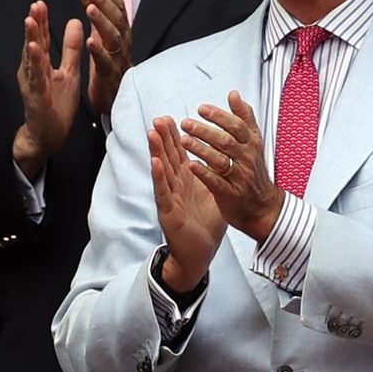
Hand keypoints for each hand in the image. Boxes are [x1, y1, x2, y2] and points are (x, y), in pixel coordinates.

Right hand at [12, 1, 83, 179]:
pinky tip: (34, 48)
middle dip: (35, 24)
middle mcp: (33, 70)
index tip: (41, 4)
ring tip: (31, 20)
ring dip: (31, 38)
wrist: (48, 134)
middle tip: (36, 4)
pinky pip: (36, 76)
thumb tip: (75, 23)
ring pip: (32, 57)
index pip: (43, 39)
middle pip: (34, 43)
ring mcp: (33, 82)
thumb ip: (71, 49)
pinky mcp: (36, 95)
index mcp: (42, 64)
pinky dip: (35, 61)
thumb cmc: (56, 104)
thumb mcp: (69, 72)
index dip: (42, 22)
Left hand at [81, 0, 132, 116]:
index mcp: (121, 32)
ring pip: (113, 37)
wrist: (116, 99)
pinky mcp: (110, 75)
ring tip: (89, 8)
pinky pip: (105, 62)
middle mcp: (123, 43)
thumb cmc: (109, 66)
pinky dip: (99, 51)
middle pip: (116, 18)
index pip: (118, 7)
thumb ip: (99, 17)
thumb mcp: (105, 38)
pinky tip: (90, 41)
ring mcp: (118, 59)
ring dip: (101, 21)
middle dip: (103, 1)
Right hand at [150, 116, 225, 291]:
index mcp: (187, 181)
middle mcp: (175, 187)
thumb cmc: (205, 225)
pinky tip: (155, 163)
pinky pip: (163, 192)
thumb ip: (213, 175)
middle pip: (168, 157)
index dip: (174, 136)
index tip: (170, 117)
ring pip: (162, 171)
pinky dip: (159, 177)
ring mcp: (170, 199)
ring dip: (156, 151)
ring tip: (152, 133)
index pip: (179, 154)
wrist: (200, 254)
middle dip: (163, 138)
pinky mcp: (169, 213)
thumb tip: (221, 157)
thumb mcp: (213, 194)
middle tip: (158, 118)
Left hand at [179, 92, 283, 242]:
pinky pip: (216, 182)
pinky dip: (204, 172)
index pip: (236, 126)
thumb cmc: (253, 169)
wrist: (263, 206)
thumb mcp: (254, 142)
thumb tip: (233, 93)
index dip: (219, 116)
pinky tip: (191, 164)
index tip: (201, 108)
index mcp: (252, 143)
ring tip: (184, 140)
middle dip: (205, 131)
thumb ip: (244, 117)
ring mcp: (240, 177)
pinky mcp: (231, 194)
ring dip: (201, 149)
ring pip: (220, 160)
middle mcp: (247, 158)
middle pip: (226, 141)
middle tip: (186, 123)